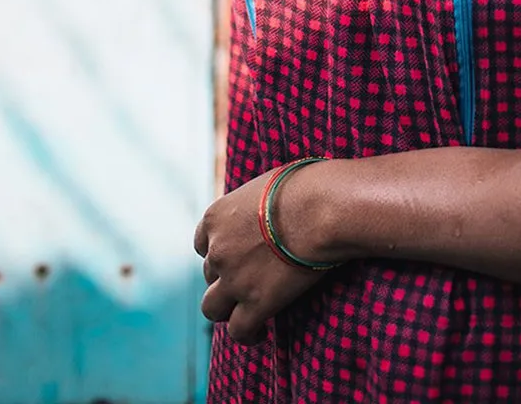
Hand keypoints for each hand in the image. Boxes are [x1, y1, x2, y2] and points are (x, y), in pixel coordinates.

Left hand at [193, 166, 337, 343]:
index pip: (202, 243)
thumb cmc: (303, 187)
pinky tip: (261, 333)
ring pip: (212, 308)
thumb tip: (267, 207)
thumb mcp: (266, 185)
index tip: (235, 254)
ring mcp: (233, 279)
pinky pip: (239, 331)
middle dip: (226, 276)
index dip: (218, 251)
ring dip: (227, 308)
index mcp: (215, 217)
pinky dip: (248, 335)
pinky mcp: (255, 303)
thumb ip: (254, 204)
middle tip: (251, 277)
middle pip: (209, 274)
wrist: (318, 208)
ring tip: (246, 310)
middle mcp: (217, 250)